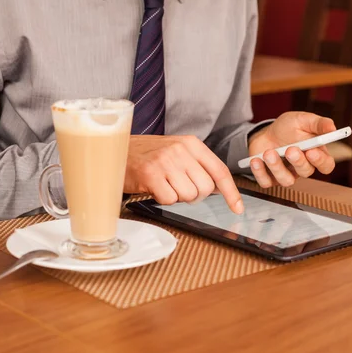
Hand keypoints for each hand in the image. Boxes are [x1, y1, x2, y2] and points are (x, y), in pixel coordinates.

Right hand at [125, 135, 244, 213]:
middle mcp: (180, 150)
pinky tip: (153, 187)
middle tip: (177, 186)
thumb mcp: (176, 151)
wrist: (114, 150)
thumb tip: (218, 188)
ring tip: (163, 183)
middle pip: (205, 188)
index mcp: (191, 143)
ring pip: (189, 196)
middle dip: (194, 194)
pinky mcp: (151, 174)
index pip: (219, 170)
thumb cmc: (146, 155)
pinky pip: (170, 199)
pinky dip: (162, 198)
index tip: (237, 208)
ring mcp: (166, 161)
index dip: (231, 192)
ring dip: (176, 196)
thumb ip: (197, 165)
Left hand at [247, 112, 336, 187]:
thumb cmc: (287, 128)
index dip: (321, 161)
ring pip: (286, 180)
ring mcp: (286, 174)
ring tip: (269, 152)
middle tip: (290, 149)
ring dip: (277, 166)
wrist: (265, 133)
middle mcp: (302, 167)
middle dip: (298, 161)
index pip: (326, 165)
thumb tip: (332, 127)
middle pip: (306, 172)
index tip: (312, 151)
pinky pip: (266, 182)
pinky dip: (260, 172)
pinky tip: (256, 160)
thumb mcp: (302, 120)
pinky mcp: (270, 178)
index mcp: (315, 153)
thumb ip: (318, 124)